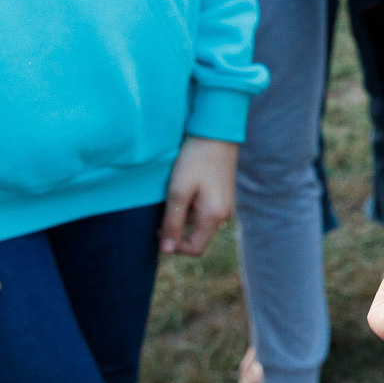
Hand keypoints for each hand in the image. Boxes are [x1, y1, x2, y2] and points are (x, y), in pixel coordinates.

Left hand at [162, 136, 236, 255]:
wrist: (217, 132)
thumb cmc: (196, 160)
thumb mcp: (178, 191)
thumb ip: (172, 222)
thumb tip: (166, 250)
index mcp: (214, 217)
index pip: (195, 249)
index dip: (174, 245)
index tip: (158, 229)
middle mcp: (224, 215)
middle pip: (197, 235)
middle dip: (177, 227)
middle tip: (162, 208)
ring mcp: (225, 204)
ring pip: (199, 222)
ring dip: (183, 214)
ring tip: (173, 193)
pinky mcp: (223, 194)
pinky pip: (204, 209)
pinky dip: (191, 204)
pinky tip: (184, 187)